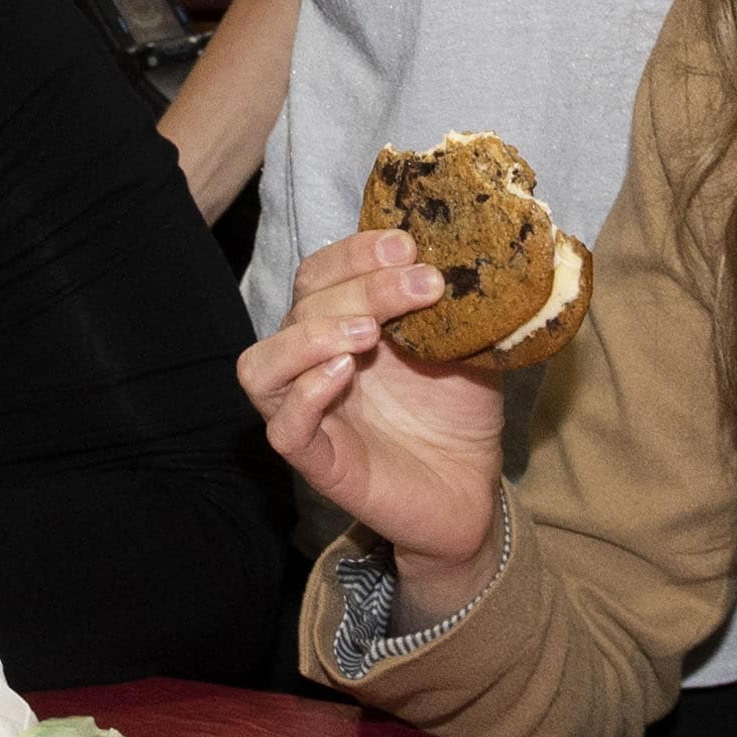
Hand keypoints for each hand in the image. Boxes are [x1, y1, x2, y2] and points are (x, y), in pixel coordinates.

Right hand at [238, 234, 507, 579]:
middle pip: (302, 309)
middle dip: (362, 287)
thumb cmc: (458, 414)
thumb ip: (451, 304)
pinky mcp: (318, 462)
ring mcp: (309, 414)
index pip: (319, 274)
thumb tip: (462, 251)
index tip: (406, 245)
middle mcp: (313, 363)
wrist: (473, 491)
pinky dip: (306, 394)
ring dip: (310, 337)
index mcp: (340, 325)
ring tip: (369, 333)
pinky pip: (284, 428)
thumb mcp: (464, 344)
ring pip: (262, 366)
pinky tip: (345, 372)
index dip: (353, 253)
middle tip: (424, 285)